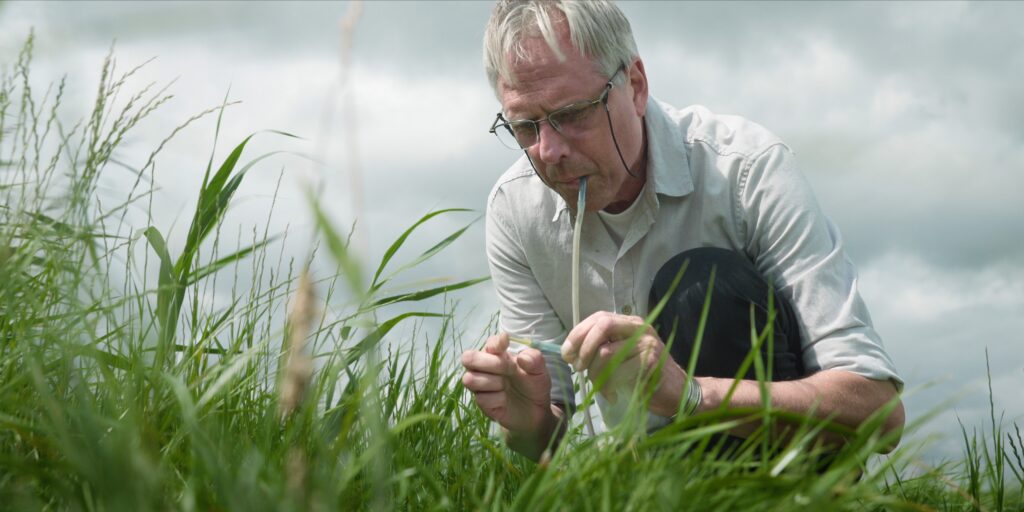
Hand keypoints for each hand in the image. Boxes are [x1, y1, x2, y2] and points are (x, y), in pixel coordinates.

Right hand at [461, 332, 553, 433]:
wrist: (536, 411)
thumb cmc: (534, 385)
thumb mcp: (540, 371)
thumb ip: (534, 359)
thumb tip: (522, 357)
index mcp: (498, 354)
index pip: (489, 343)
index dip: (495, 343)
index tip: (506, 344)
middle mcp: (485, 367)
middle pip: (468, 358)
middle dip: (488, 362)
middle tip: (508, 369)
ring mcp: (481, 385)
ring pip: (470, 379)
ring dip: (492, 382)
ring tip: (506, 386)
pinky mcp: (482, 403)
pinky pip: (481, 398)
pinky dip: (497, 399)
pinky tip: (505, 400)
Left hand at [560, 311, 687, 415]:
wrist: (678, 393)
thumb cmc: (644, 376)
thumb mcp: (621, 356)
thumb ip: (602, 347)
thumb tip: (570, 351)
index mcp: (630, 323)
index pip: (599, 317)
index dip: (578, 334)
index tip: (567, 354)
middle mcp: (640, 328)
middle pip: (602, 325)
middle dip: (583, 348)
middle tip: (578, 368)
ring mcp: (647, 343)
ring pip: (605, 352)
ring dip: (595, 374)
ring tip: (600, 387)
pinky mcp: (650, 362)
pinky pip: (617, 372)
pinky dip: (608, 386)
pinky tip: (612, 395)